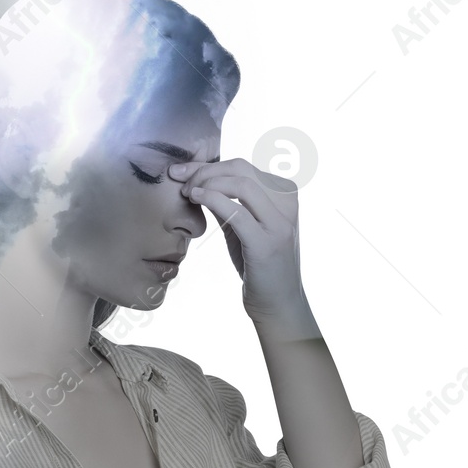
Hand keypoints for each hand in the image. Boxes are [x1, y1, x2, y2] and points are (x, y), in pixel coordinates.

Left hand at [169, 149, 309, 326]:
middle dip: (204, 171)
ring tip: (187, 193)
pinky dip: (211, 199)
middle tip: (180, 182)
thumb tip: (199, 178)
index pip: (243, 167)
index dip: (208, 165)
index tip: (182, 172)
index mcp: (286, 195)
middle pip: (241, 169)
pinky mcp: (266, 243)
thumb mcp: (244, 227)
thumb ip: (230, 202)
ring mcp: (279, 224)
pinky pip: (236, 211)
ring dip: (206, 183)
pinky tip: (195, 199)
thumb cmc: (259, 264)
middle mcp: (288, 205)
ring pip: (241, 184)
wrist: (277, 302)